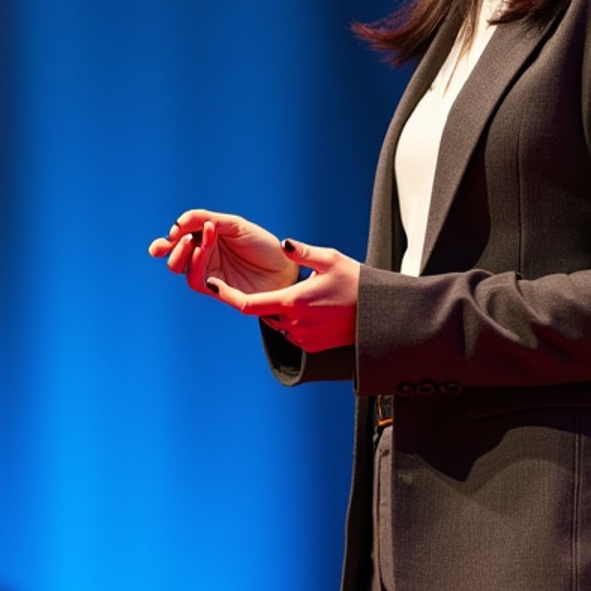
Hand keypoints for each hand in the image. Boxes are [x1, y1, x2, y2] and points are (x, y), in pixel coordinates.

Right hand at [148, 209, 296, 297]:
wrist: (284, 268)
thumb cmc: (262, 245)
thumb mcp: (234, 225)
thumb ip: (205, 220)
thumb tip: (177, 223)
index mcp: (207, 239)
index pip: (179, 236)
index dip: (170, 234)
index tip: (173, 229)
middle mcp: (203, 256)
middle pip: (173, 253)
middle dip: (169, 245)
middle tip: (177, 235)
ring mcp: (207, 272)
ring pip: (178, 266)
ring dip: (181, 252)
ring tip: (191, 239)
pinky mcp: (213, 289)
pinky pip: (195, 279)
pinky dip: (195, 263)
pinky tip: (201, 249)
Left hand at [209, 239, 359, 352]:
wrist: (380, 317)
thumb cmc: (357, 283)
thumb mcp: (331, 259)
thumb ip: (301, 252)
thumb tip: (282, 243)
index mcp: (292, 301)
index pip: (246, 304)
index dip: (225, 295)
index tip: (210, 284)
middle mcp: (293, 323)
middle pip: (263, 311)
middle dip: (267, 297)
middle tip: (291, 283)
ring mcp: (303, 337)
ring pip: (278, 322)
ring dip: (282, 309)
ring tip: (310, 294)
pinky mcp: (313, 346)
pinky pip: (293, 332)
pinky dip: (296, 320)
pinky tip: (318, 309)